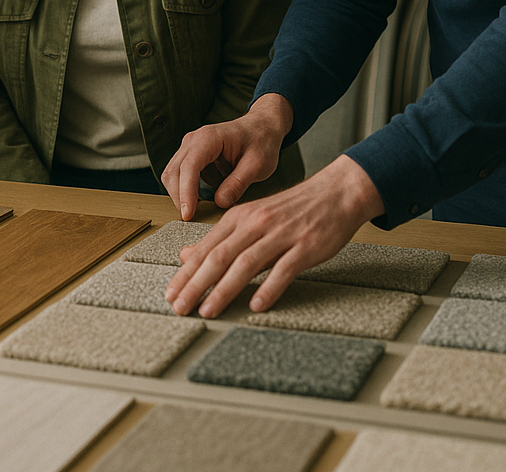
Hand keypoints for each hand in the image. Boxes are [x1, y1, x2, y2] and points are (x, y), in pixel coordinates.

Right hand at [161, 93, 293, 220]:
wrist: (261, 126)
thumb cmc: (261, 142)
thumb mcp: (257, 164)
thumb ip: (238, 182)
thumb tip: (219, 202)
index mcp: (209, 138)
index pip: (189, 167)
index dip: (186, 192)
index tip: (188, 214)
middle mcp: (193, 140)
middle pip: (174, 172)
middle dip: (179, 197)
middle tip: (192, 219)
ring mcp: (190, 146)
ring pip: (173, 174)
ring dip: (182, 194)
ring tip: (201, 208)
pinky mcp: (191, 155)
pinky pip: (181, 175)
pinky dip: (189, 189)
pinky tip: (208, 194)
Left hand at [164, 155, 384, 316]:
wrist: (335, 193)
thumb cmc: (291, 210)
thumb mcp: (250, 218)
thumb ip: (220, 239)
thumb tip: (186, 256)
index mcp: (239, 218)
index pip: (205, 248)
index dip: (185, 273)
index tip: (171, 294)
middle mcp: (255, 224)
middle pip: (219, 257)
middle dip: (196, 285)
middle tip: (179, 307)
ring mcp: (280, 235)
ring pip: (246, 264)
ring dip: (224, 290)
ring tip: (208, 311)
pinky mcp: (305, 246)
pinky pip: (284, 269)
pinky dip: (269, 287)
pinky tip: (257, 304)